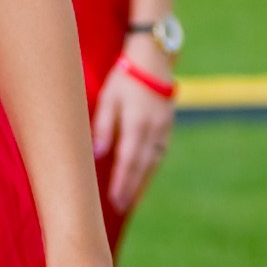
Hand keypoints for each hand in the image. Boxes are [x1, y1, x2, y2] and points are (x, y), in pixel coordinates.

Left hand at [91, 36, 175, 217]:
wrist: (153, 59)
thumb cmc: (124, 77)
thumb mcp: (108, 98)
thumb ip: (103, 127)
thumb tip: (98, 155)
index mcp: (137, 123)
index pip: (128, 160)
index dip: (122, 183)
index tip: (115, 201)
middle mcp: (154, 129)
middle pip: (143, 166)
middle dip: (132, 189)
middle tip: (121, 208)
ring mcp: (164, 128)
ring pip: (154, 161)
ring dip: (143, 182)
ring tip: (131, 200)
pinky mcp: (168, 125)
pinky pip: (159, 152)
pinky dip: (151, 167)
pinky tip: (144, 177)